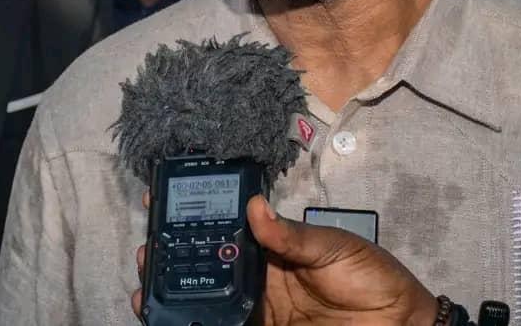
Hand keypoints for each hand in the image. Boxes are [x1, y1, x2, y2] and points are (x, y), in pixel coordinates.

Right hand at [132, 195, 438, 324]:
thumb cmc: (373, 277)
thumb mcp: (334, 247)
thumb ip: (292, 236)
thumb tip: (254, 206)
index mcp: (277, 249)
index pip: (229, 232)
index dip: (199, 222)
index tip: (167, 209)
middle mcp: (262, 279)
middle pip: (210, 267)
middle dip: (176, 260)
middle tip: (147, 251)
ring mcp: (261, 311)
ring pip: (210, 301)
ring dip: (178, 294)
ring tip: (147, 289)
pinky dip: (199, 323)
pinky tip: (175, 319)